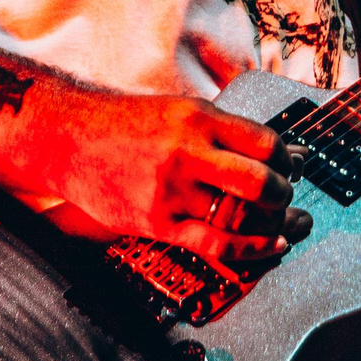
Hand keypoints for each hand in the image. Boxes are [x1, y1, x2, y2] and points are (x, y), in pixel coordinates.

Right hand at [60, 94, 308, 268]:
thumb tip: (287, 152)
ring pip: (240, 218)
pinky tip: (269, 246)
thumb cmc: (130, 124)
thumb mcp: (183, 110)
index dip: (288, 160)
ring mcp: (170, 191)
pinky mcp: (156, 223)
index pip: (265, 143)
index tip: (291, 166)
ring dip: (273, 225)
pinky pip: (214, 245)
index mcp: (199, 118)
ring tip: (285, 224)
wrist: (70, 138)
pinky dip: (250, 249)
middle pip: (260, 183)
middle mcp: (186, 153)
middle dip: (285, 194)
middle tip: (287, 196)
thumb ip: (230, 132)